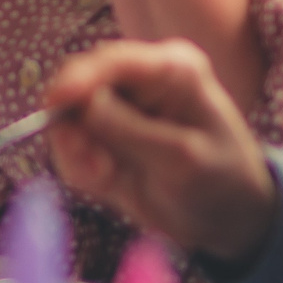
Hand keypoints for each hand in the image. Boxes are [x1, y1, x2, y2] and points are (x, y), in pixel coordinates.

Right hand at [42, 38, 277, 264]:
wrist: (228, 221)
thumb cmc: (222, 182)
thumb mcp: (182, 158)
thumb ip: (130, 130)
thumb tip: (79, 106)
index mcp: (171, 69)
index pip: (112, 61)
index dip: (78, 78)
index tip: (54, 102)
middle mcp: (138, 81)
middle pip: (79, 83)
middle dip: (75, 125)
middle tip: (92, 166)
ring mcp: (117, 109)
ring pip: (67, 117)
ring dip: (76, 151)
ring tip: (105, 177)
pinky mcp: (101, 136)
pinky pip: (70, 145)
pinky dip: (79, 166)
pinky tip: (108, 181)